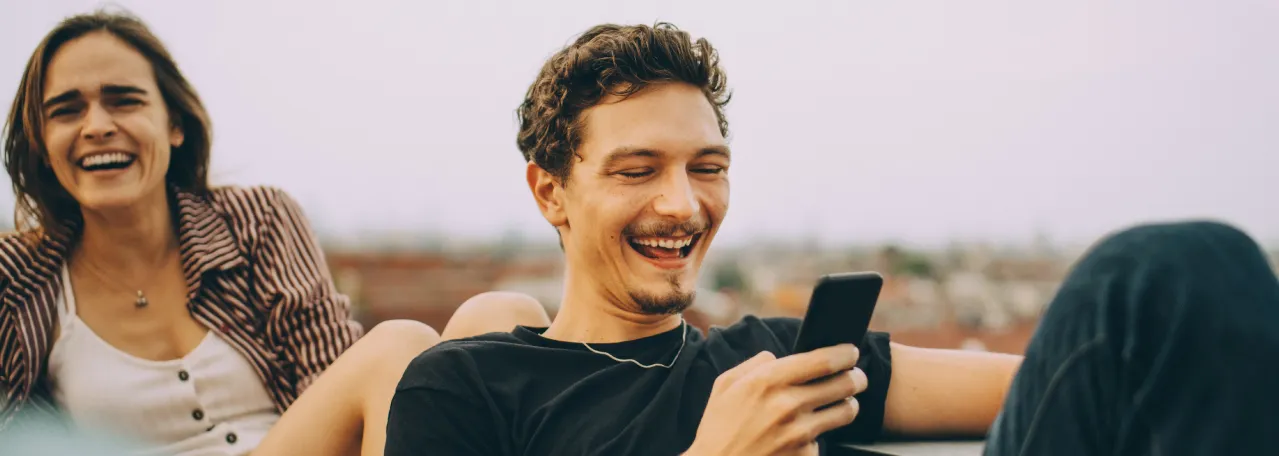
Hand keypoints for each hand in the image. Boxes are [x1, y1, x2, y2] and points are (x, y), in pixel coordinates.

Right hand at [685, 344, 867, 455]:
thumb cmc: (718, 429)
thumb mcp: (725, 386)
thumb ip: (754, 365)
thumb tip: (777, 357)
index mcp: (768, 381)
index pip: (823, 360)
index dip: (845, 354)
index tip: (851, 353)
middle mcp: (788, 405)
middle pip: (844, 384)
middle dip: (856, 378)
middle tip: (856, 378)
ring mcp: (800, 433)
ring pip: (846, 411)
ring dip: (848, 405)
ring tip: (842, 404)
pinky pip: (824, 439)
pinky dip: (819, 436)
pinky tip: (804, 436)